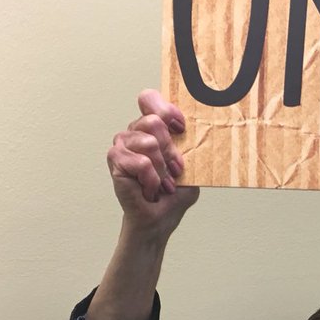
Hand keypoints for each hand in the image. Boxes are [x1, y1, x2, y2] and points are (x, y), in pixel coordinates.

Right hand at [108, 90, 199, 238]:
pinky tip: (149, 188)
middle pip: (153, 121)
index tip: (181, 128)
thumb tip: (204, 128)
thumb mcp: (192, 166)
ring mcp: (122, 145)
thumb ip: (193, 146)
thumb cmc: (172, 195)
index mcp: (152, 128)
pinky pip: (141, 162)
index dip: (166, 109)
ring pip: (149, 142)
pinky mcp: (115, 161)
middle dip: (170, 150)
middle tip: (173, 170)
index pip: (149, 99)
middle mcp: (135, 132)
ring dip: (161, 169)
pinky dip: (151, 179)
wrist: (159, 220)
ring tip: (162, 183)